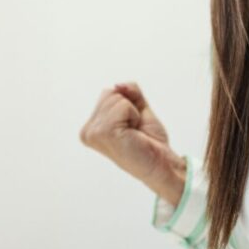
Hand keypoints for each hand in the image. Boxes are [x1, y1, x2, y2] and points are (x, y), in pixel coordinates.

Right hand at [79, 83, 185, 205]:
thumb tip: (118, 85)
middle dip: (129, 107)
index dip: (127, 106)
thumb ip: (128, 91)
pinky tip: (133, 134)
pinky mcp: (104, 132)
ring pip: (116, 97)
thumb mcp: (138, 108)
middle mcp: (87, 131)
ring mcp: (93, 133)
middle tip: (134, 131)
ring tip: (133, 133)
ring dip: (132, 113)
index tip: (130, 128)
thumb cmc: (149, 142)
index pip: (108, 93)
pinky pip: (123, 105)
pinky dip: (134, 116)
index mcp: (91, 127)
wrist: (161, 164)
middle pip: (110, 93)